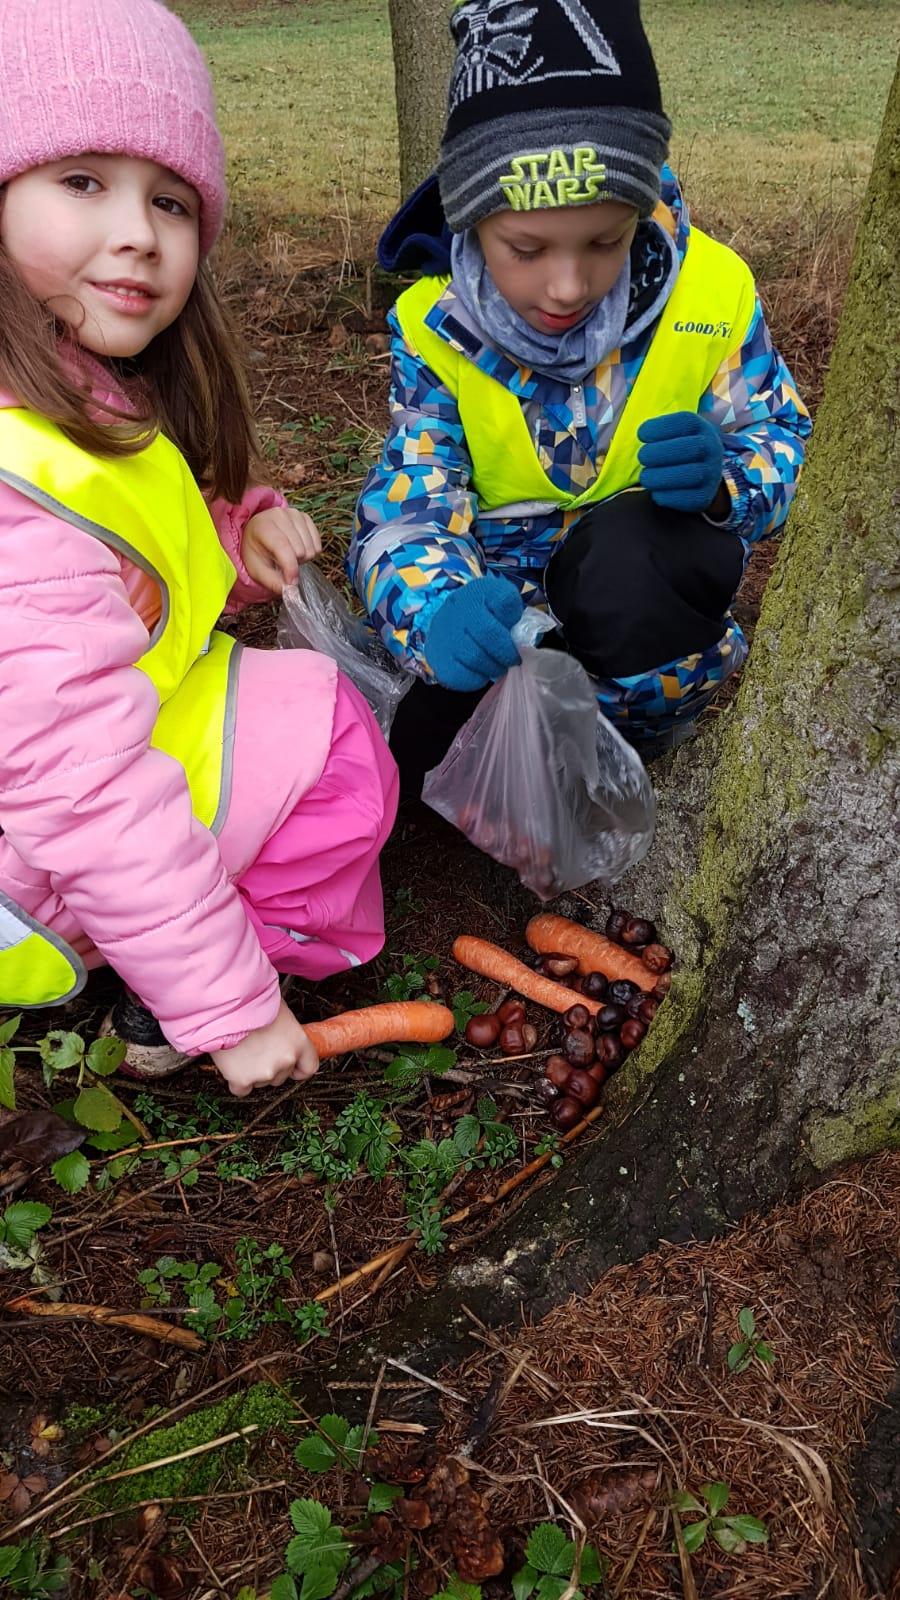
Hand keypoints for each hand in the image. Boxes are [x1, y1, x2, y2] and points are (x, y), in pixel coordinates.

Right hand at [211, 1000, 318, 1097]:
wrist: (225, 1007)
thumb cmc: (251, 1002)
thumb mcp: (279, 1009)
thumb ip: (286, 1029)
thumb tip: (284, 1032)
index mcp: (299, 1042)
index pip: (309, 1067)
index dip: (298, 1068)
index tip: (291, 1066)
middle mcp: (285, 1060)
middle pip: (282, 1076)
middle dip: (271, 1066)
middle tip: (257, 1048)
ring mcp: (265, 1073)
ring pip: (261, 1082)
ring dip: (253, 1072)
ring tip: (242, 1050)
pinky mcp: (243, 1080)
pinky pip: (241, 1089)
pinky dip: (236, 1080)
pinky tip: (232, 1064)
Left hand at [242, 506, 321, 593]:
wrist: (257, 532)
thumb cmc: (256, 551)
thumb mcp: (257, 569)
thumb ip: (272, 582)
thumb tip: (290, 591)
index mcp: (264, 526)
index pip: (283, 547)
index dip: (290, 568)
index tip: (291, 583)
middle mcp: (280, 515)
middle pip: (301, 550)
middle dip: (294, 563)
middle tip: (283, 562)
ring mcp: (295, 514)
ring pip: (311, 548)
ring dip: (303, 558)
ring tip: (289, 554)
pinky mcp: (305, 517)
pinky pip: (317, 543)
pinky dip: (310, 551)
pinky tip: (298, 548)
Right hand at [424, 574, 523, 690]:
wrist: (447, 624)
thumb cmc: (483, 616)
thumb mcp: (500, 606)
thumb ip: (514, 617)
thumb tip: (523, 641)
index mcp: (481, 591)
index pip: (505, 599)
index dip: (514, 617)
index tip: (515, 628)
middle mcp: (460, 607)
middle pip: (489, 633)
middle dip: (507, 652)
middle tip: (512, 660)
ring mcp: (446, 632)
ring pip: (475, 657)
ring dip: (493, 667)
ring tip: (498, 668)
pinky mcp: (438, 657)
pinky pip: (461, 675)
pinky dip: (477, 678)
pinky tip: (480, 672)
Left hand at [637, 412, 724, 512]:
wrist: (705, 473)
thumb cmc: (680, 448)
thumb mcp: (676, 432)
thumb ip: (659, 430)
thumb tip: (638, 435)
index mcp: (702, 427)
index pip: (685, 422)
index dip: (661, 427)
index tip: (642, 434)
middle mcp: (712, 449)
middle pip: (689, 448)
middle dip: (659, 453)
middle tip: (642, 457)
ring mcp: (712, 474)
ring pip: (689, 474)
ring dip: (660, 476)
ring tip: (645, 477)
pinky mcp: (705, 496)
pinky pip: (687, 498)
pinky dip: (667, 495)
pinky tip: (655, 491)